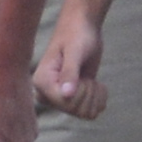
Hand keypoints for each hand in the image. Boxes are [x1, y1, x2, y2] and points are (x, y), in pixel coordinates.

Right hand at [35, 7, 105, 121]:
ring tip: (90, 79)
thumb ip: (70, 73)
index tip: (81, 75)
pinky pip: (92, 112)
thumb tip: (66, 95)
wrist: (83, 27)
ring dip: (95, 96)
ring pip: (86, 114)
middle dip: (89, 93)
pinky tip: (95, 84)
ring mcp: (62, 97)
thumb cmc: (77, 35)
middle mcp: (48, 93)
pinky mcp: (75, 98)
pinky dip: (100, 99)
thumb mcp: (74, 52)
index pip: (65, 104)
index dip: (80, 92)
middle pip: (76, 111)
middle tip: (86, 75)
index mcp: (41, 82)